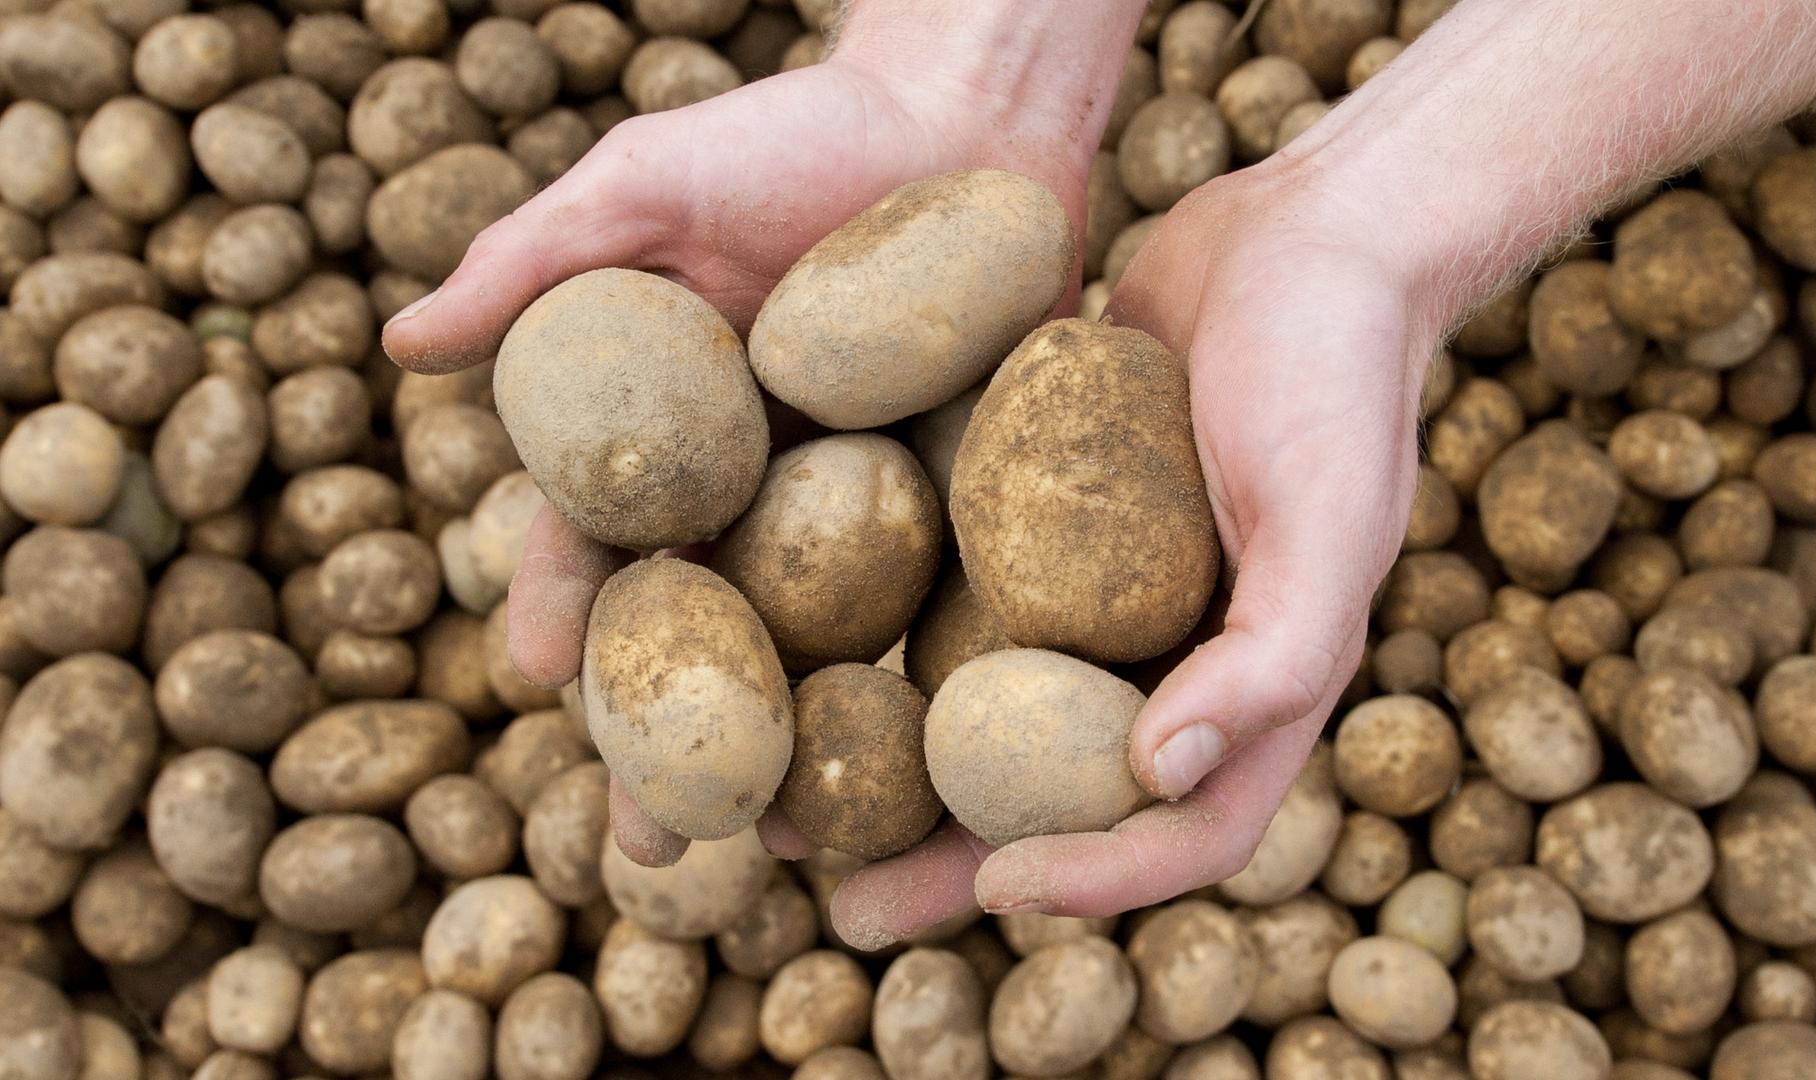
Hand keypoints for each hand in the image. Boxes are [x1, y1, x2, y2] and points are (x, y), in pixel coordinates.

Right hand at [383, 52, 1096, 866]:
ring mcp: (865, 516)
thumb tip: (399, 345)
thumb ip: (531, 264)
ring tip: (784, 852)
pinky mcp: (972, 514)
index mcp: (669, 440)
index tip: (534, 680)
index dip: (563, 613)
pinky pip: (945, 615)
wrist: (968, 116)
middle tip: (651, 845)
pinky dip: (927, 697)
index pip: (599, 544)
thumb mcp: (646, 186)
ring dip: (795, 757)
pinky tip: (920, 780)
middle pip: (706, 636)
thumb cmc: (794, 134)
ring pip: (819, 656)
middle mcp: (760, 496)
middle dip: (673, 742)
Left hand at [830, 157, 1443, 945]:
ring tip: (789, 810)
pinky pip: (957, 605)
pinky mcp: (1036, 529)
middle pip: (1056, 800)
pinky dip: (886, 642)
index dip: (1096, 877)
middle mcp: (1168, 664)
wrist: (1297, 235)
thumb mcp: (1332, 511)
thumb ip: (1272, 652)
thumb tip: (1156, 774)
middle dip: (954, 861)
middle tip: (845, 908)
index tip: (989, 885)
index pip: (1182, 831)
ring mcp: (1097, 601)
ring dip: (898, 772)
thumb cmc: (1335, 371)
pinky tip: (791, 652)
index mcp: (1250, 690)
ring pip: (987, 716)